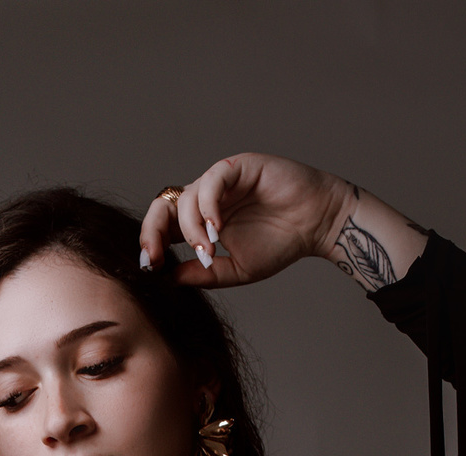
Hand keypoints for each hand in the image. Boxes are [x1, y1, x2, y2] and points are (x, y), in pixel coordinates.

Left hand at [139, 152, 351, 289]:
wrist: (316, 224)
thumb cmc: (281, 244)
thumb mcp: (236, 270)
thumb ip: (204, 274)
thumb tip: (168, 279)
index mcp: (201, 222)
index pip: (164, 227)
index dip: (151, 243)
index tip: (150, 268)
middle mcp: (205, 199)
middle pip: (163, 205)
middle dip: (153, 231)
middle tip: (155, 256)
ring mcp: (219, 181)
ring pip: (186, 197)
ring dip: (191, 229)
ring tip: (209, 251)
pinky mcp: (237, 167)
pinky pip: (211, 181)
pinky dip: (208, 206)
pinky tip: (217, 229)